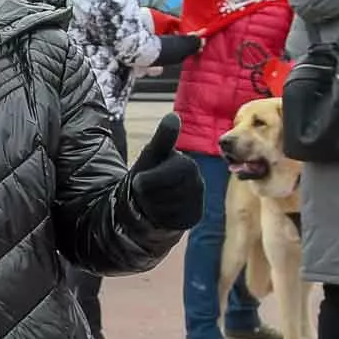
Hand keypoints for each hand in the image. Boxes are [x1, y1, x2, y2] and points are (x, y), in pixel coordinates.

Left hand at [127, 112, 203, 231]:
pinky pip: (170, 222)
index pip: (160, 179)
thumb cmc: (150, 174)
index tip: (140, 179)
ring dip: (152, 206)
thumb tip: (173, 116)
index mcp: (187, 165)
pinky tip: (162, 211)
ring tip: (156, 199)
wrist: (153, 200)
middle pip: (162, 195)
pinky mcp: (194, 217)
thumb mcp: (151, 155)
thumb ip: (162, 139)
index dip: (145, 182)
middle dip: (147, 194)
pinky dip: (160, 218)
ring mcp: (197, 202)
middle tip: (148, 190)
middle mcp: (197, 183)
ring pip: (165, 210)